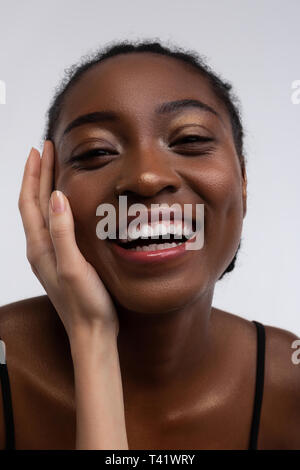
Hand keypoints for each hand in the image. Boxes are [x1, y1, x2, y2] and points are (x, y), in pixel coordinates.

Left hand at [18, 141, 118, 340]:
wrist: (92, 333)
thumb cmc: (85, 304)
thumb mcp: (73, 267)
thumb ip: (62, 233)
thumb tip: (55, 198)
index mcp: (40, 247)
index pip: (30, 202)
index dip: (34, 174)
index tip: (41, 149)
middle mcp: (41, 249)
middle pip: (34, 204)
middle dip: (38, 174)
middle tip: (46, 149)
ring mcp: (51, 254)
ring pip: (43, 213)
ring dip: (45, 188)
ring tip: (54, 169)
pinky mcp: (64, 259)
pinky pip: (55, 224)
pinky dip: (57, 206)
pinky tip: (68, 204)